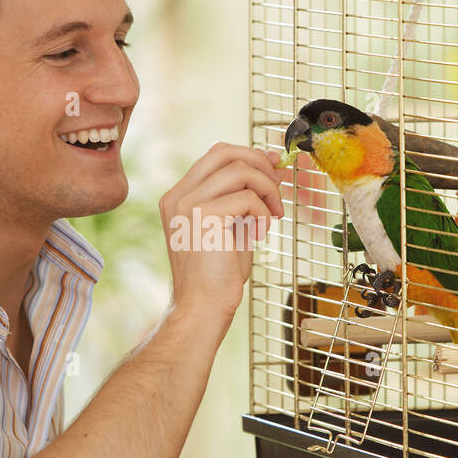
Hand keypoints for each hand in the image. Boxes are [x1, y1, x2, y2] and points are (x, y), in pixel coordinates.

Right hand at [159, 142, 285, 323]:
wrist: (203, 306)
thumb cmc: (218, 274)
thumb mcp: (230, 226)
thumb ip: (243, 197)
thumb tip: (269, 168)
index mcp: (179, 197)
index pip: (215, 156)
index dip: (248, 155)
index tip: (272, 166)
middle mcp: (178, 196)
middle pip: (224, 151)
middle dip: (258, 162)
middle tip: (278, 185)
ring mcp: (188, 204)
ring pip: (240, 170)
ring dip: (267, 189)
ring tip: (274, 214)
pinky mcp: (204, 216)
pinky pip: (247, 197)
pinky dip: (263, 212)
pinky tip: (261, 233)